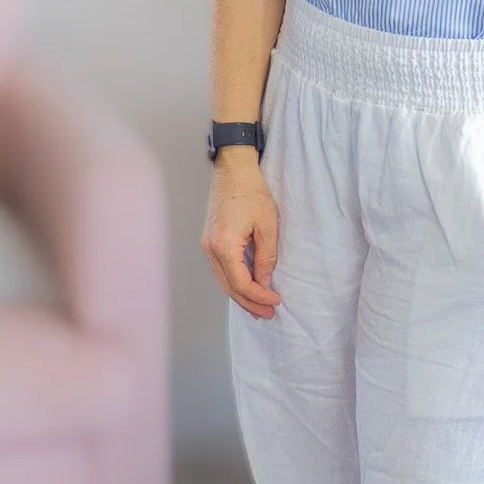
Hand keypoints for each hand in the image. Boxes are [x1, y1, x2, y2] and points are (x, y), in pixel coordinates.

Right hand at [202, 155, 282, 316]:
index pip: (241, 283)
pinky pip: (220, 269)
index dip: (259, 296)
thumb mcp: (267, 226)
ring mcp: (207, 245)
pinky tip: (246, 287)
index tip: (276, 302)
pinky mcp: (210, 240)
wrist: (233, 170)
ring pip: (223, 280)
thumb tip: (264, 281)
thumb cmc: (251, 192)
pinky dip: (233, 282)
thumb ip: (266, 258)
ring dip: (240, 295)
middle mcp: (211, 249)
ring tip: (258, 307)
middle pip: (229, 287)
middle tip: (268, 314)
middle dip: (249, 303)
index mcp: (224, 247)